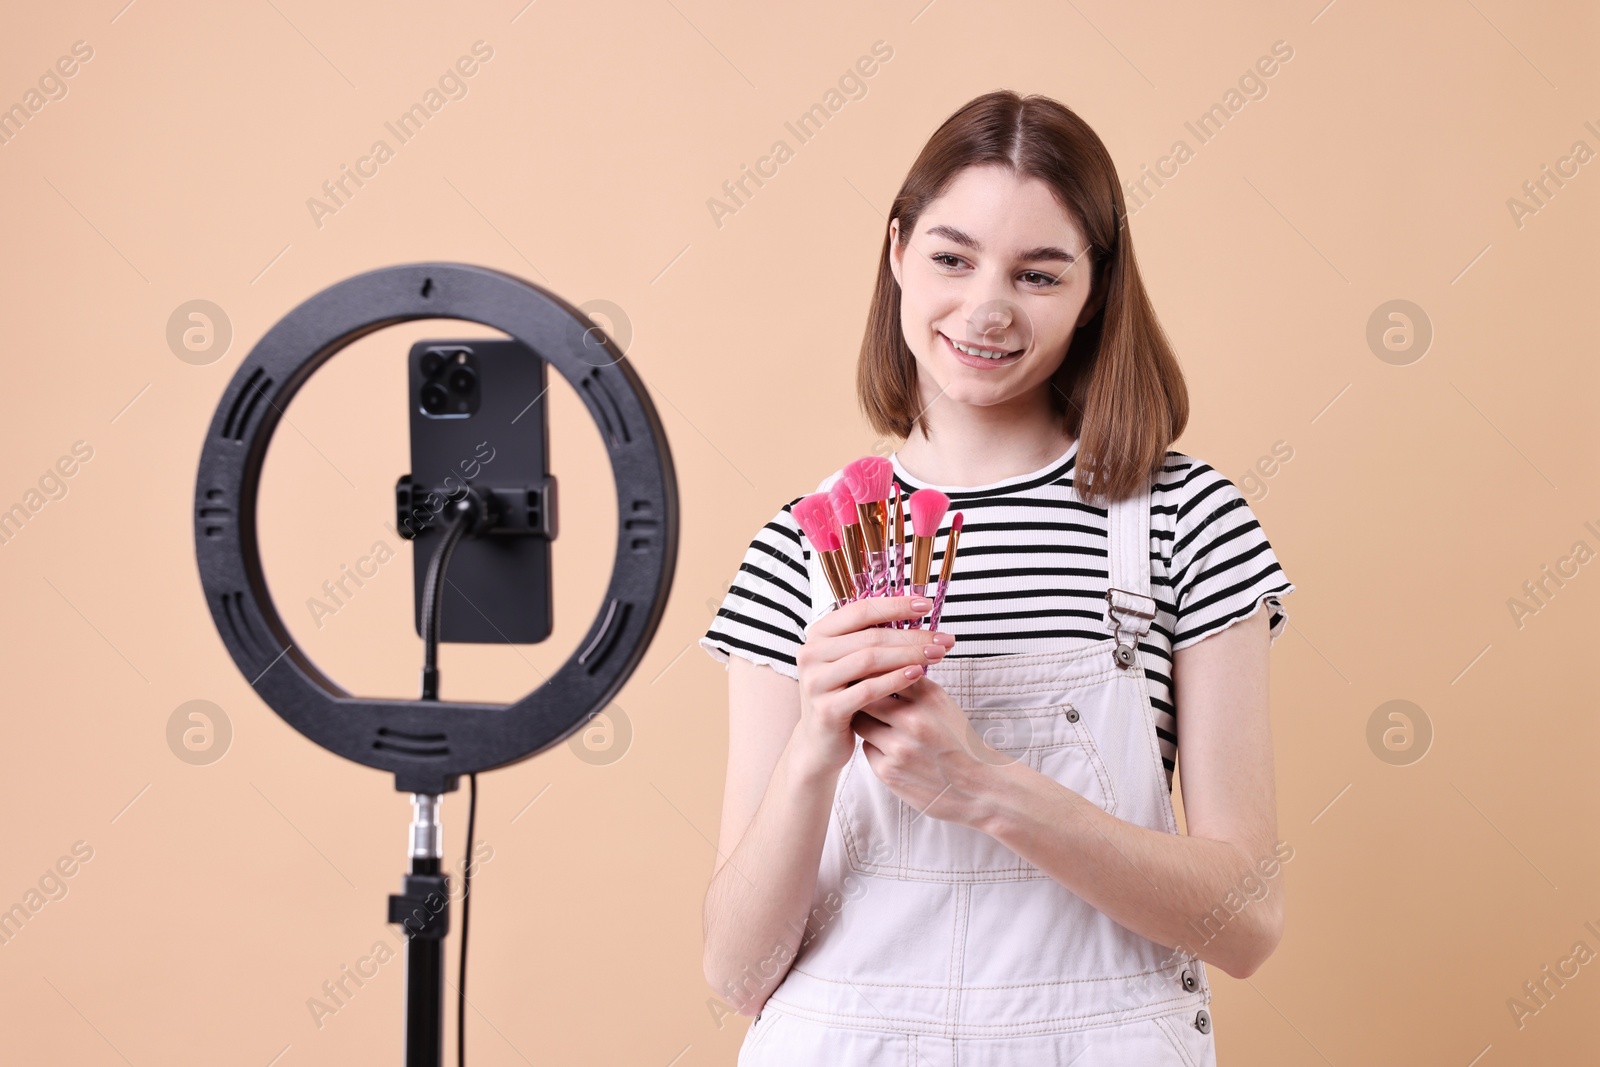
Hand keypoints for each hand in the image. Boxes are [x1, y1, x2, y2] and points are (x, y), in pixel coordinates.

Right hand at [791, 596, 956, 777]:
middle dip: (912, 635)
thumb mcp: (853, 663)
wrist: (820, 743)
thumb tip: (915, 613)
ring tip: (937, 655)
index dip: (896, 605)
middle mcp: (811, 653)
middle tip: (942, 638)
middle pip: (870, 636)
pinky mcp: (827, 709)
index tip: (926, 605)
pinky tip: (918, 674)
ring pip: (870, 659)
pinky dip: (895, 680)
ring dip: (908, 654)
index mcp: (819, 634)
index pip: (861, 609)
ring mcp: (816, 681)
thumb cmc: (844, 696)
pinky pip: (868, 689)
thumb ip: (871, 639)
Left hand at [852, 674, 1012, 828]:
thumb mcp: (942, 704)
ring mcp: (899, 748)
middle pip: (866, 696)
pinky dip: (874, 747)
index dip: (873, 675)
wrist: (977, 786)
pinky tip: (892, 750)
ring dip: (866, 722)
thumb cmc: (958, 742)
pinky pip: (866, 749)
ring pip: (861, 722)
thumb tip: (879, 669)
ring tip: (881, 725)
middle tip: (864, 699)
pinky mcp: (889, 771)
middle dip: (864, 697)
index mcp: (928, 697)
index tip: (868, 677)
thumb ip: (912, 685)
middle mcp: (913, 720)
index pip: (885, 673)